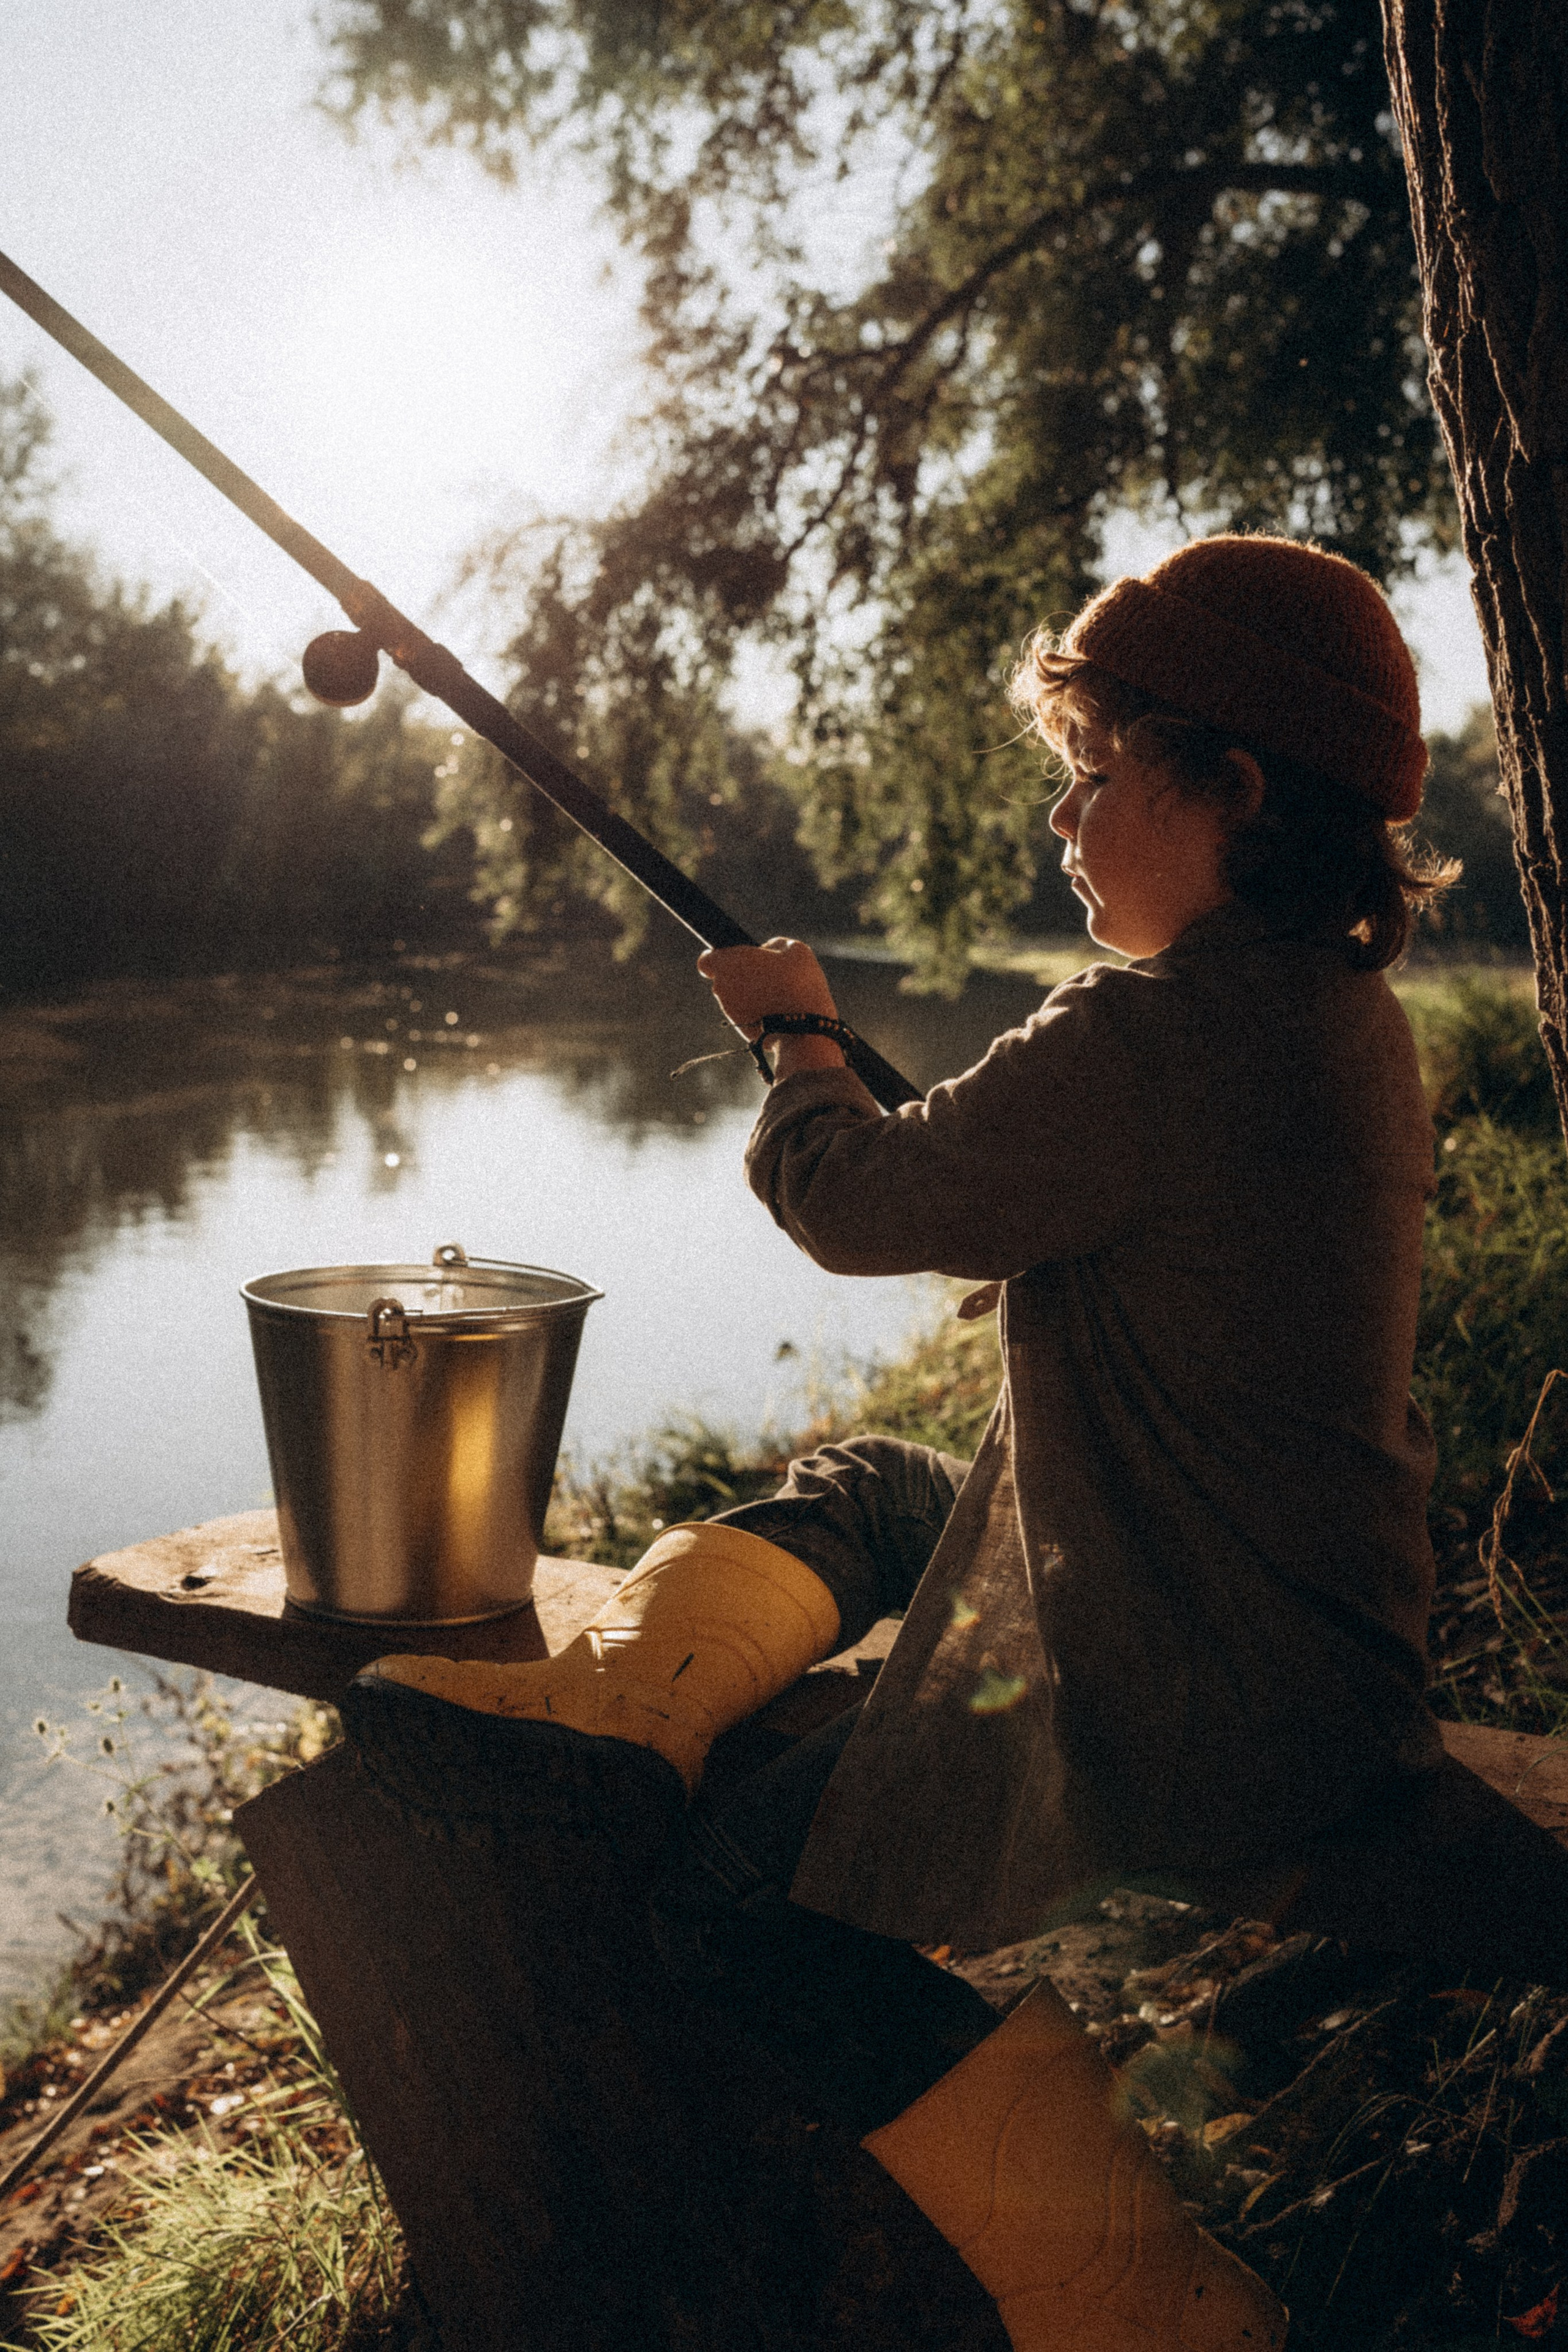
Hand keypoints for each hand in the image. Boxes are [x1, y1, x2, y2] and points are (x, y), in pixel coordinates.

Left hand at [697, 938, 838, 1038]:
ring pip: (736, 998)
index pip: (706, 960)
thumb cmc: (798, 982)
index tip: (738, 960)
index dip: (721, 959)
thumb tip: (767, 951)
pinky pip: (747, 1016)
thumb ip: (772, 945)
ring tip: (780, 995)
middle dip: (742, 977)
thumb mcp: (793, 949)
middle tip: (769, 976)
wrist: (805, 1028)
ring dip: (752, 995)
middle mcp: (721, 989)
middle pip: (725, 979)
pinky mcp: (740, 1030)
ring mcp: (729, 1012)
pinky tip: (779, 1011)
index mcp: (727, 964)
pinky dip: (758, 1013)